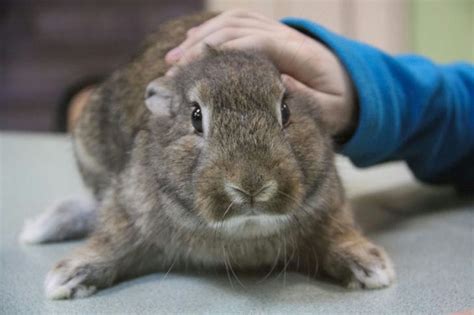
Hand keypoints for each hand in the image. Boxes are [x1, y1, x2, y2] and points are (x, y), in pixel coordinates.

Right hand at [165, 10, 357, 139]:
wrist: (353, 84)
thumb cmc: (340, 102)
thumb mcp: (330, 110)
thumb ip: (305, 98)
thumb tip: (273, 84)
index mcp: (298, 53)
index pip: (254, 43)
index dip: (223, 52)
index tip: (195, 70)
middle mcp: (284, 36)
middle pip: (236, 29)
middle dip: (201, 48)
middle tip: (173, 71)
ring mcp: (277, 32)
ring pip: (233, 23)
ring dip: (201, 37)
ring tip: (173, 59)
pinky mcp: (270, 36)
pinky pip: (238, 24)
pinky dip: (213, 30)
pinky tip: (192, 42)